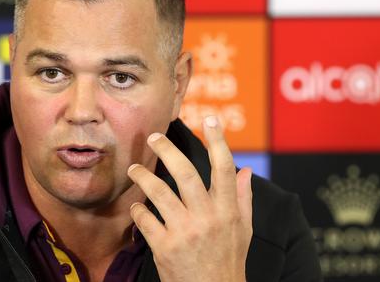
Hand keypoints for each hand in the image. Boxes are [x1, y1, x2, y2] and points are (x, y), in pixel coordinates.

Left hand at [127, 116, 251, 281]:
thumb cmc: (228, 262)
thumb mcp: (242, 231)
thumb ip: (243, 199)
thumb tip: (245, 171)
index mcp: (228, 210)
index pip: (224, 168)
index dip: (219, 140)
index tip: (210, 119)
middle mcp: (207, 218)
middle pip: (185, 173)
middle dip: (167, 150)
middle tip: (153, 137)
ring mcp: (184, 232)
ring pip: (159, 192)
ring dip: (142, 177)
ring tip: (134, 170)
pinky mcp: (165, 247)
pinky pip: (145, 219)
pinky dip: (138, 210)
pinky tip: (137, 208)